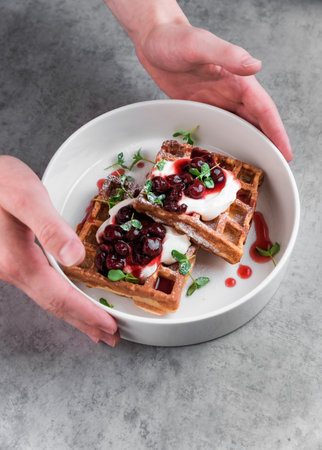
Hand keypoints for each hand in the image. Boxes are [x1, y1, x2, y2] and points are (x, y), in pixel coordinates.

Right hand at [0, 156, 118, 345]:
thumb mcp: (25, 197)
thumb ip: (49, 227)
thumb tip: (75, 256)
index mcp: (20, 261)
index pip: (59, 297)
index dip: (86, 314)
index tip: (109, 328)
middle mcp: (12, 270)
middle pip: (53, 305)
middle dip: (84, 322)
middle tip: (109, 337)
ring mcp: (8, 267)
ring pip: (46, 298)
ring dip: (73, 313)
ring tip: (94, 326)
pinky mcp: (10, 259)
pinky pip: (40, 287)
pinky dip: (61, 297)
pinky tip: (68, 296)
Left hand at [134, 23, 292, 161]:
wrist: (154, 40)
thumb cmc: (174, 38)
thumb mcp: (199, 45)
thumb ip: (227, 55)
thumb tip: (254, 66)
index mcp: (237, 79)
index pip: (264, 109)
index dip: (276, 132)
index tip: (285, 152)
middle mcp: (230, 92)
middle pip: (256, 122)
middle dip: (268, 144)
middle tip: (275, 168)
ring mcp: (216, 100)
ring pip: (239, 126)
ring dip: (249, 145)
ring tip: (255, 167)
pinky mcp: (201, 106)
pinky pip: (219, 126)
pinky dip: (227, 140)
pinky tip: (228, 152)